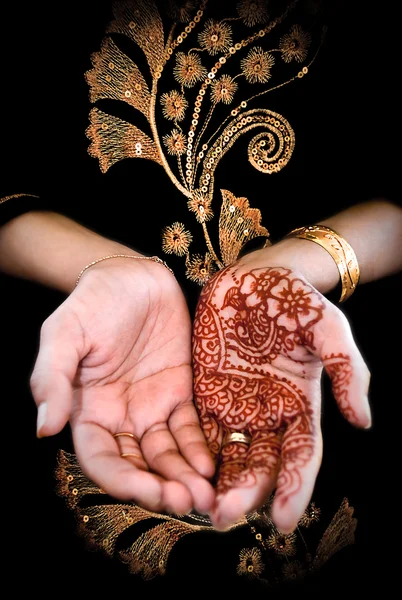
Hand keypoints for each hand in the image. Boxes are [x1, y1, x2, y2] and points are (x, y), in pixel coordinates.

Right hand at [31, 258, 214, 513]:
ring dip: (185, 476)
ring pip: (168, 453)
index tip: (150, 493)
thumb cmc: (93, 302)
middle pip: (140, 465)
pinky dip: (200, 447)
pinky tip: (211, 464)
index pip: (103, 459)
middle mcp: (121, 416)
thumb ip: (51, 379)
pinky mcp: (181, 390)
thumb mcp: (63, 334)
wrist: (132, 275)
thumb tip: (43, 429)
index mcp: (89, 410)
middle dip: (163, 488)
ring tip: (207, 495)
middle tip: (189, 503)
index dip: (125, 482)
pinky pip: (190, 426)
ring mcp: (153, 406)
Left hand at [193, 258, 370, 531]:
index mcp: (299, 405)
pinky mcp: (205, 392)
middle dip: (245, 493)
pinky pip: (198, 429)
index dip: (295, 489)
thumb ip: (348, 370)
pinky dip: (191, 453)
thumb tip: (363, 422)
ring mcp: (235, 405)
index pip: (300, 456)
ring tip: (200, 506)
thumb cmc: (294, 300)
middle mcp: (267, 413)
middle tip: (224, 515)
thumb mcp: (329, 329)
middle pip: (259, 464)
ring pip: (227, 454)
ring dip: (216, 483)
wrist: (254, 277)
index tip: (283, 521)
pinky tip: (180, 472)